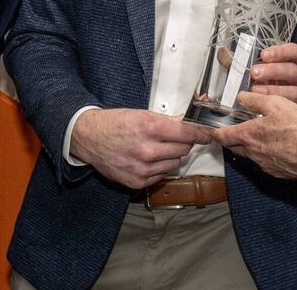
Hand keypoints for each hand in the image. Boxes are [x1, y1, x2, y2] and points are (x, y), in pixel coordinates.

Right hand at [70, 108, 211, 188]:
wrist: (89, 138)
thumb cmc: (115, 122)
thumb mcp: (140, 114)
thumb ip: (166, 121)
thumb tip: (189, 124)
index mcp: (149, 127)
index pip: (186, 133)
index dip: (200, 134)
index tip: (208, 135)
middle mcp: (147, 150)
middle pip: (183, 149)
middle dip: (182, 142)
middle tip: (173, 137)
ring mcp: (142, 168)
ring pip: (175, 164)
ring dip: (171, 156)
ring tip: (157, 148)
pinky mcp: (137, 182)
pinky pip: (162, 175)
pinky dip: (160, 167)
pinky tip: (148, 159)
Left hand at [211, 92, 296, 179]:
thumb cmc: (296, 128)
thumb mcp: (275, 104)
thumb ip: (255, 100)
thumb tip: (241, 97)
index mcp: (248, 136)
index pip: (223, 136)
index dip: (216, 132)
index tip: (213, 129)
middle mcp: (253, 152)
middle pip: (234, 147)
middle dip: (231, 139)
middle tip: (233, 131)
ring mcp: (265, 164)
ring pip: (250, 155)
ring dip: (249, 146)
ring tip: (256, 137)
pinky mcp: (277, 171)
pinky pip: (264, 162)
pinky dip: (264, 154)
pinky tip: (274, 147)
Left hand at [248, 43, 296, 118]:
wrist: (296, 115)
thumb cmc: (280, 89)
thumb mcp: (272, 75)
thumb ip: (261, 70)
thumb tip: (241, 68)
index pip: (293, 51)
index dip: (279, 52)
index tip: (264, 55)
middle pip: (292, 70)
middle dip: (272, 71)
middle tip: (255, 73)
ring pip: (295, 91)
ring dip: (273, 91)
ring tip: (256, 91)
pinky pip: (294, 109)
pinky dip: (280, 107)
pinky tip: (265, 107)